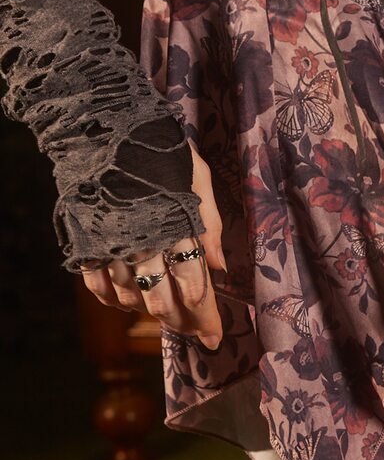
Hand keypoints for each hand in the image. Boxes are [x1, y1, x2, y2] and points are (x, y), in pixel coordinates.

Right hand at [81, 140, 226, 350]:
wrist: (106, 125)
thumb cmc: (162, 149)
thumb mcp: (198, 178)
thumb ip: (210, 224)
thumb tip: (221, 268)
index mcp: (175, 224)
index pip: (192, 281)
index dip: (203, 311)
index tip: (213, 334)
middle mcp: (142, 239)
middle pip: (160, 296)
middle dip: (178, 319)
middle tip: (191, 332)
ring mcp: (111, 241)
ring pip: (128, 294)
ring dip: (146, 310)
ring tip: (162, 316)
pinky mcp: (86, 239)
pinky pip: (95, 283)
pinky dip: (110, 298)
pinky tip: (124, 303)